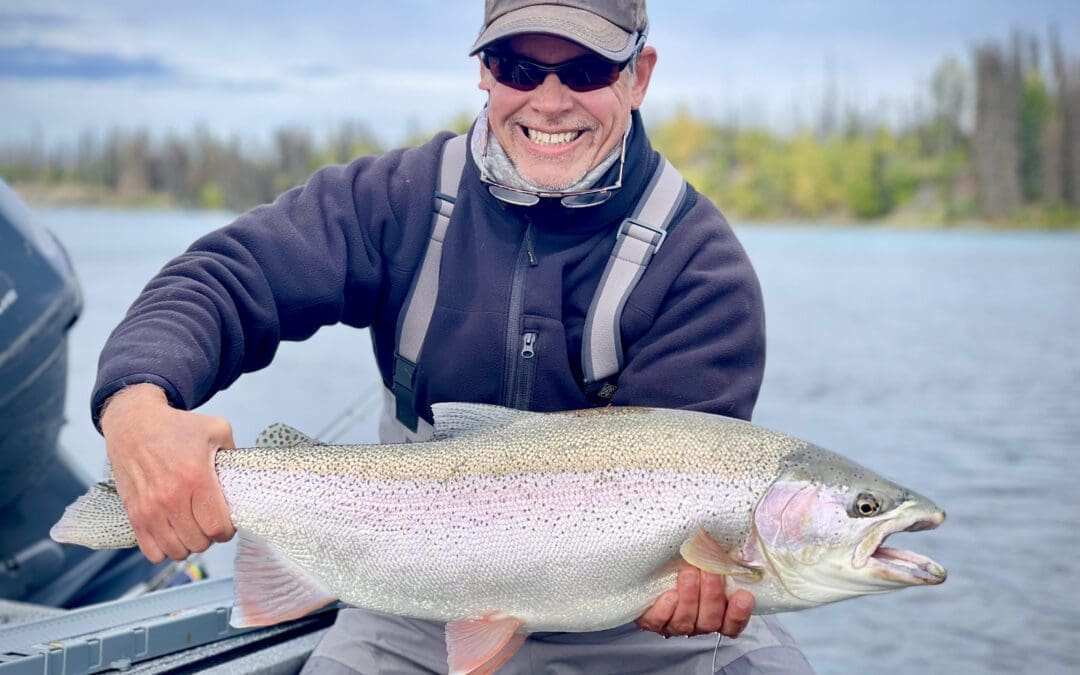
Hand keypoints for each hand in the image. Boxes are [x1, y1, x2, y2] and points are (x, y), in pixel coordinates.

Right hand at [100, 383, 236, 562]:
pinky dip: (164, 549)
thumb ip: (235, 454)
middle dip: (210, 537)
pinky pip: (151, 551)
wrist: (134, 424)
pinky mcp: (134, 514)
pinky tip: (172, 534)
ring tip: (192, 528)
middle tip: (209, 522)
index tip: (227, 522)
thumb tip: (244, 477)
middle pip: (198, 543)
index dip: (227, 531)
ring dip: (188, 544)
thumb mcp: (217, 429)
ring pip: (176, 551)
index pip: (217, 528)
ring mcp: (149, 509)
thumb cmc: (177, 427)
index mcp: (196, 478)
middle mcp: (171, 498)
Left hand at [636, 566, 754, 637]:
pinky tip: (670, 595)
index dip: (739, 614)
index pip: (733, 624)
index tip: (744, 596)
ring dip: (689, 597)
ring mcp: (674, 623)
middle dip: (712, 595)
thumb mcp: (709, 555)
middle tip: (710, 571)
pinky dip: (665, 610)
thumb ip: (726, 555)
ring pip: (685, 622)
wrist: (653, 563)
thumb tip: (746, 540)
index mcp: (716, 611)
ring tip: (688, 573)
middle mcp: (696, 621)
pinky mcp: (652, 619)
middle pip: (710, 621)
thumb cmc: (686, 559)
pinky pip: (658, 622)